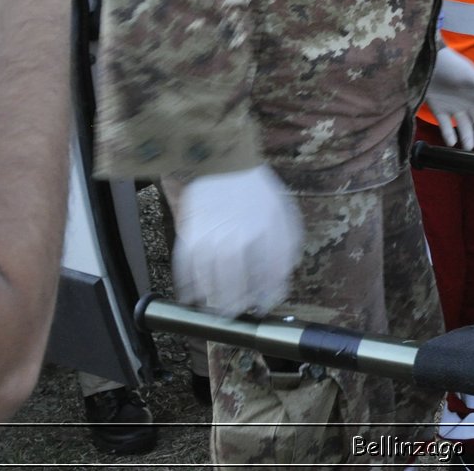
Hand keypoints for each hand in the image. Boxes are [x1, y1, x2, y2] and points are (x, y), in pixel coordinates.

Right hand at [174, 164, 302, 315]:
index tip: (265, 303)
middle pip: (238, 286)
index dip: (268, 294)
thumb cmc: (255, 191)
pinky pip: (186, 269)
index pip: (271, 276)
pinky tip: (193, 295)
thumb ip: (287, 245)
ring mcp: (213, 237)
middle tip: (238, 311)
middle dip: (238, 304)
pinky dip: (188, 286)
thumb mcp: (283, 213)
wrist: (222, 162)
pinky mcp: (189, 234)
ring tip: (218, 308)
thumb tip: (284, 275)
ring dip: (214, 300)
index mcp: (269, 232)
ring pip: (211, 282)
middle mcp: (240, 238)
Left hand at [424, 47, 473, 149]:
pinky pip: (445, 125)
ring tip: (468, 147)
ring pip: (464, 126)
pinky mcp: (439, 110)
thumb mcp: (470, 76)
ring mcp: (453, 106)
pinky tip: (451, 142)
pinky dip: (448, 134)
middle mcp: (468, 102)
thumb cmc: (451, 65)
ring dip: (467, 136)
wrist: (425, 61)